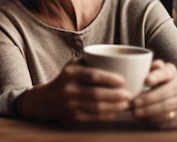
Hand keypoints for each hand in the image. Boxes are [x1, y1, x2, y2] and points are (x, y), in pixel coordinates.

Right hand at [16, 59, 131, 120]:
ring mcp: (71, 105)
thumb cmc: (67, 78)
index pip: (92, 75)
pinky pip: (95, 117)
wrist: (46, 99)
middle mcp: (68, 89)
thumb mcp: (73, 65)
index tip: (123, 80)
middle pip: (96, 94)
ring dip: (115, 107)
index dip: (108, 79)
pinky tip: (117, 111)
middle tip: (129, 94)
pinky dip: (109, 115)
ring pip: (97, 108)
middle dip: (116, 96)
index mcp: (70, 73)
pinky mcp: (75, 117)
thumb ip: (90, 62)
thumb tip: (118, 59)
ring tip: (126, 103)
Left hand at [132, 59, 176, 128]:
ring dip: (149, 112)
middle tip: (134, 103)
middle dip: (148, 99)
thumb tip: (154, 65)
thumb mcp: (163, 72)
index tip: (146, 80)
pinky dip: (154, 121)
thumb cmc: (169, 83)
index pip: (166, 73)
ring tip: (135, 113)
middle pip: (164, 94)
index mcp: (173, 73)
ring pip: (166, 109)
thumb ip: (154, 68)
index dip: (156, 76)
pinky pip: (168, 121)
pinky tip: (144, 119)